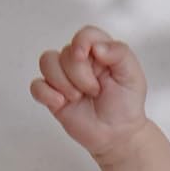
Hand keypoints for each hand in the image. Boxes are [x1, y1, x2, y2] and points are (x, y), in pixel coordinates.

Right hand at [30, 26, 148, 160]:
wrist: (118, 135)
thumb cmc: (126, 105)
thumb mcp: (133, 76)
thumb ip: (120, 54)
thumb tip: (97, 46)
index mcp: (98, 52)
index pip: (84, 34)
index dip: (81, 42)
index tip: (85, 57)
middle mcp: (79, 62)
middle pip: (65, 52)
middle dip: (79, 75)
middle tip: (95, 92)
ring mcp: (64, 78)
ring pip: (47, 62)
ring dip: (62, 82)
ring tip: (78, 98)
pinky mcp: (53, 96)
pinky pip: (36, 86)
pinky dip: (46, 93)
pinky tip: (61, 103)